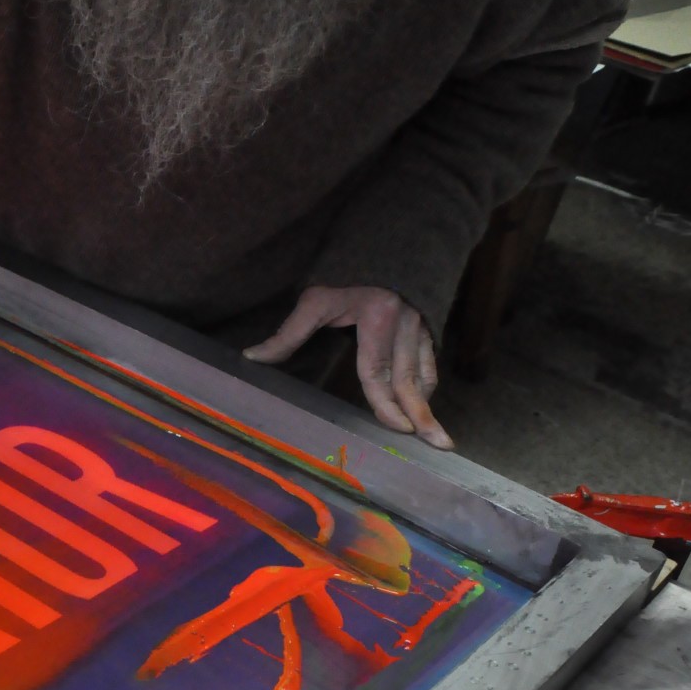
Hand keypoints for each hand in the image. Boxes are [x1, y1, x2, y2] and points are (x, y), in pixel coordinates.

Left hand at [244, 285, 452, 449]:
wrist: (379, 245)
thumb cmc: (344, 273)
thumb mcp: (314, 299)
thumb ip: (288, 333)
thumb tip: (252, 358)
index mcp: (378, 317)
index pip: (379, 370)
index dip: (387, 402)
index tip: (399, 428)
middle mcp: (405, 323)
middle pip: (410, 380)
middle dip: (422, 414)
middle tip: (438, 444)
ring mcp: (421, 325)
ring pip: (425, 373)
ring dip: (427, 405)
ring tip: (434, 434)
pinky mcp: (427, 326)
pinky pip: (430, 362)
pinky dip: (427, 385)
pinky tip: (422, 404)